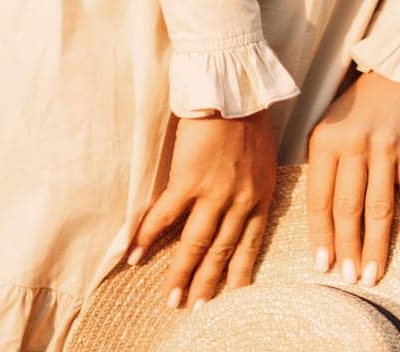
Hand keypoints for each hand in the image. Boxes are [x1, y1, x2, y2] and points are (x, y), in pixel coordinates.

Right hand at [126, 110, 277, 310]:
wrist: (231, 89)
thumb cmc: (248, 114)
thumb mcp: (263, 156)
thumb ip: (254, 183)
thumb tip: (244, 200)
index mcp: (260, 195)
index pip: (250, 245)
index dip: (238, 274)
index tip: (231, 295)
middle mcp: (239, 202)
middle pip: (221, 252)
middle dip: (208, 284)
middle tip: (196, 309)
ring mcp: (213, 194)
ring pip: (195, 244)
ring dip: (181, 274)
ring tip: (172, 298)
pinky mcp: (187, 181)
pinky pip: (164, 217)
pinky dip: (148, 237)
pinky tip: (136, 255)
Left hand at [306, 70, 399, 285]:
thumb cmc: (359, 106)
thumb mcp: (330, 125)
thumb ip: (324, 165)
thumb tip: (319, 220)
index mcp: (327, 140)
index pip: (320, 198)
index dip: (320, 235)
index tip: (321, 266)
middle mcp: (355, 145)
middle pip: (348, 208)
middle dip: (348, 248)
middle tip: (349, 279)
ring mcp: (387, 150)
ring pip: (380, 209)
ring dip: (377, 247)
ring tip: (373, 277)